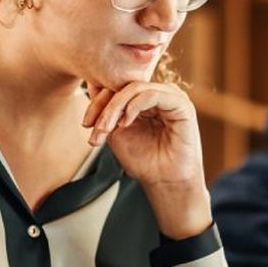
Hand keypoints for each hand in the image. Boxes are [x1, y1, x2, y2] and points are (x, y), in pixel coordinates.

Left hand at [83, 81, 211, 237]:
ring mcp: (171, 97)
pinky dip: (134, 106)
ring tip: (107, 128)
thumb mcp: (116, 132)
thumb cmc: (143, 160)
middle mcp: (159, 93)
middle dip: (104, 106)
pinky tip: (125, 123)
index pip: (117, 87)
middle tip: (94, 128)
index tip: (86, 124)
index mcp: (144, 99)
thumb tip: (90, 84)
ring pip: (135, 88)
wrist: (164, 182)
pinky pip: (152, 94)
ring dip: (115, 107)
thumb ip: (107, 111)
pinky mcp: (181, 104)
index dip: (98, 102)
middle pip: (124, 85)